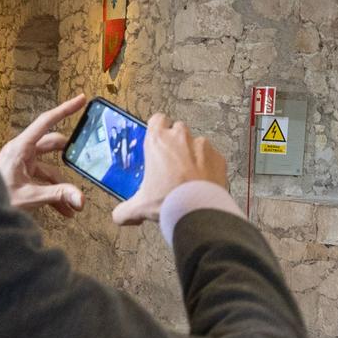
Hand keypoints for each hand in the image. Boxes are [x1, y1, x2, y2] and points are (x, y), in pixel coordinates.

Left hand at [0, 95, 86, 216]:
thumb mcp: (30, 196)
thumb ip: (58, 195)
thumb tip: (80, 198)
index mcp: (20, 148)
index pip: (46, 122)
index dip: (65, 110)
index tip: (81, 100)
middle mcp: (21, 152)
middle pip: (51, 144)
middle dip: (69, 154)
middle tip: (84, 155)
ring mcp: (22, 164)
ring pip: (50, 167)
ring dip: (62, 184)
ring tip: (74, 203)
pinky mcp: (22, 176)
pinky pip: (43, 180)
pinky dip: (54, 193)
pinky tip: (64, 210)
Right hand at [111, 113, 228, 226]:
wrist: (198, 211)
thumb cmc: (170, 201)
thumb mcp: (140, 207)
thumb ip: (125, 210)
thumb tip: (119, 217)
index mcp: (157, 142)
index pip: (157, 120)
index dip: (158, 128)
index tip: (157, 139)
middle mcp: (180, 138)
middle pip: (177, 129)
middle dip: (176, 143)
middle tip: (172, 162)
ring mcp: (202, 146)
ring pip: (196, 143)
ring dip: (193, 154)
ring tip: (189, 175)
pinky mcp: (218, 157)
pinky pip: (212, 157)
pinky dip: (209, 166)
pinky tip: (203, 181)